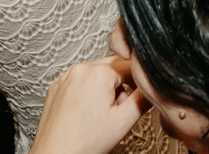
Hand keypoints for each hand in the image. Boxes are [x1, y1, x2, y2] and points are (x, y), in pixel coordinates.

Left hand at [30, 56, 147, 153]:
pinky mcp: (56, 88)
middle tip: (118, 109)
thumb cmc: (84, 142)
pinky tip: (86, 113)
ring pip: (94, 74)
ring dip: (103, 88)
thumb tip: (151, 88)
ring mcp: (66, 78)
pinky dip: (86, 92)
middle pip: (112, 67)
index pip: (130, 66)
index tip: (138, 96)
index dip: (138, 82)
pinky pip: (78, 82)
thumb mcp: (123, 121)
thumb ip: (143, 99)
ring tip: (100, 114)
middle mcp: (80, 70)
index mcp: (99, 73)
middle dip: (120, 85)